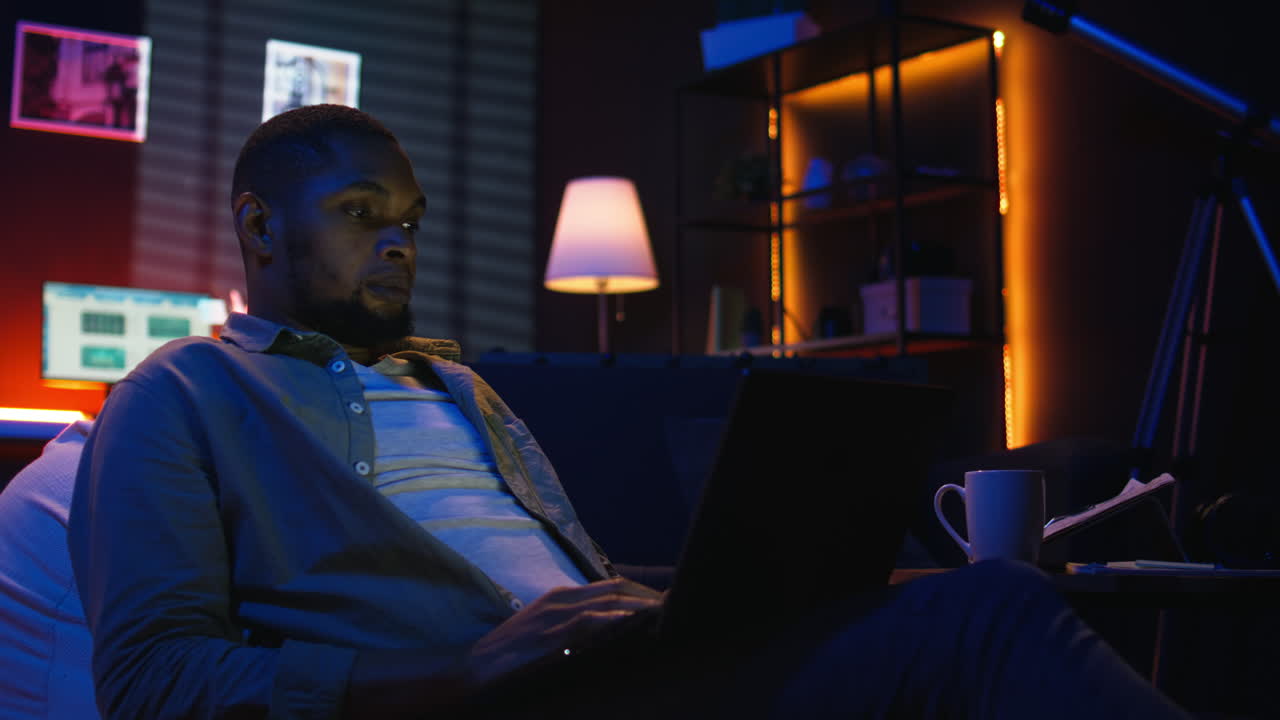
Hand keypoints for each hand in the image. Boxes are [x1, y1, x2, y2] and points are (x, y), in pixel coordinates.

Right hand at [464, 577, 661, 686]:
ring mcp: (555, 616)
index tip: (669, 602)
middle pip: (617, 589)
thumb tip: (611, 632)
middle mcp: (561, 600)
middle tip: (678, 609)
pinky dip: (615, 621)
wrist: (474, 671)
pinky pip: (588, 622)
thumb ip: (575, 627)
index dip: (643, 592)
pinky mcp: (551, 636)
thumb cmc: (512, 657)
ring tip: (668, 614)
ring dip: (642, 607)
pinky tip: (636, 624)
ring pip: (609, 601)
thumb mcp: (546, 633)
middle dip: (650, 597)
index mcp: (561, 596)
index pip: (613, 586)